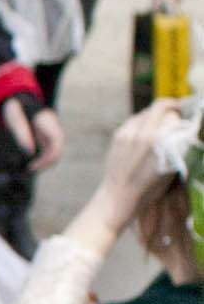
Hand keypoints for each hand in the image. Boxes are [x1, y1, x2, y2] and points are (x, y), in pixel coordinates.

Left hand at [0, 95, 63, 166]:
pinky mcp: (46, 136)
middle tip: (30, 170)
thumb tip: (29, 152)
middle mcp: (52, 127)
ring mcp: (51, 131)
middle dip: (46, 163)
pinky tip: (31, 163)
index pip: (55, 143)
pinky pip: (48, 150)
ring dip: (45, 162)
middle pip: (57, 150)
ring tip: (30, 169)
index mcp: (47, 121)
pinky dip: (42, 158)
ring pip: (54, 151)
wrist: (17, 98)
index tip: (33, 166)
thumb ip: (21, 134)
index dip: (47, 158)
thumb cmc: (14, 107)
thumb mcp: (14, 118)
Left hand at [84, 101, 187, 238]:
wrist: (118, 196)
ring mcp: (128, 133)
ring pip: (146, 111)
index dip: (182, 119)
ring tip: (160, 124)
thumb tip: (183, 132)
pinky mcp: (118, 135)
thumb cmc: (149, 189)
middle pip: (161, 107)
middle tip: (177, 111)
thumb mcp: (171, 169)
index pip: (174, 117)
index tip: (185, 121)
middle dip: (171, 107)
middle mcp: (144, 134)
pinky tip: (145, 131)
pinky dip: (142, 121)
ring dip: (156, 114)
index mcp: (160, 143)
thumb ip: (177, 147)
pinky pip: (134, 120)